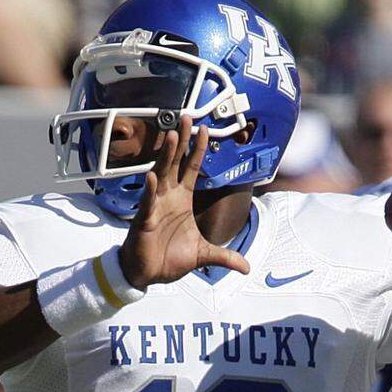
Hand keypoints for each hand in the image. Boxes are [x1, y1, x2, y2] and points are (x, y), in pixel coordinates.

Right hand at [120, 116, 250, 289]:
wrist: (148, 274)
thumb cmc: (169, 258)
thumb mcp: (203, 256)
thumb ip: (224, 256)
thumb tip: (246, 268)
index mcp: (182, 199)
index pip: (192, 168)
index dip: (198, 149)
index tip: (205, 128)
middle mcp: (168, 197)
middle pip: (175, 162)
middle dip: (182, 141)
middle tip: (186, 117)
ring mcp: (155, 206)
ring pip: (161, 175)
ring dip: (167, 156)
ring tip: (172, 136)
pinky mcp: (145, 220)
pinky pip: (147, 202)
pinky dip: (150, 190)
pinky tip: (152, 176)